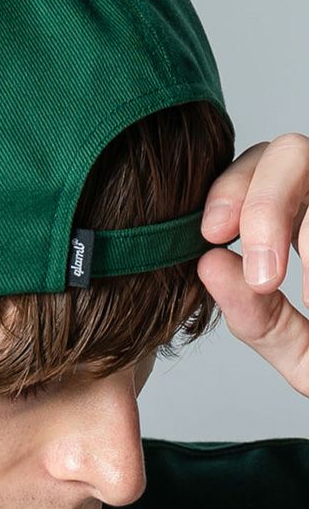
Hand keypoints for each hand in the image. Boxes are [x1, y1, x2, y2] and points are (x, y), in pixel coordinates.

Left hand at [197, 132, 308, 397]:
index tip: (211, 237)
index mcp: (306, 222)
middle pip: (289, 151)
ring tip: (304, 292)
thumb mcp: (307, 357)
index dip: (229, 192)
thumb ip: (258, 318)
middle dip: (265, 205)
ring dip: (304, 227)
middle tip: (262, 275)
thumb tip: (209, 265)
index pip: (255, 173)